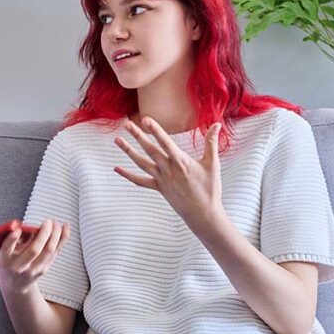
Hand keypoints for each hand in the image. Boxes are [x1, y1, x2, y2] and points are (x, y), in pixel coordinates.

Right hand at [0, 219, 69, 293]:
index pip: (7, 251)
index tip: (18, 228)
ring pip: (48, 252)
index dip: (12, 240)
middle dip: (42, 235)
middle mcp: (20, 266)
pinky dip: (62, 239)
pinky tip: (65, 227)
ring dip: (54, 236)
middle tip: (46, 221)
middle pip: (34, 251)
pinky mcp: (45, 267)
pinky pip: (57, 252)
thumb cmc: (2, 260)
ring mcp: (34, 268)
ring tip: (54, 222)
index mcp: (4, 260)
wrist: (14, 284)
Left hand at [113, 117, 224, 231]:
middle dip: (137, 136)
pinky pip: (140, 181)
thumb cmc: (210, 189)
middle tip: (126, 124)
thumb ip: (212, 143)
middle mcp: (168, 169)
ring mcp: (161, 179)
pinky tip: (116, 168)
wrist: (203, 214)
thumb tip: (217, 124)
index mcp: (181, 161)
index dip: (155, 130)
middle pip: (150, 150)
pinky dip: (128, 175)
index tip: (145, 119)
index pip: (165, 142)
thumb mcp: (213, 164)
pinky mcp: (158, 188)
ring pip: (141, 163)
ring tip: (117, 140)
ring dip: (128, 151)